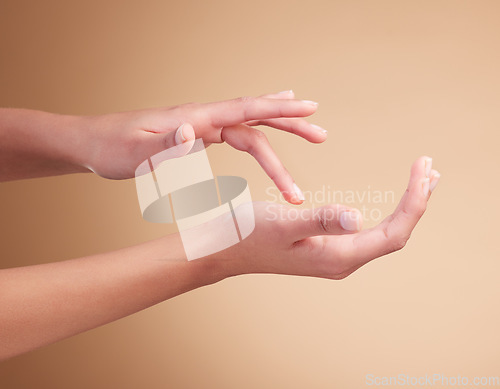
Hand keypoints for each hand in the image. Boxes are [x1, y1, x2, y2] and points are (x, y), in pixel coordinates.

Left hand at [82, 91, 325, 203]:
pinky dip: (258, 128)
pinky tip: (266, 126)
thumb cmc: (111, 149)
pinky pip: (235, 131)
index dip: (279, 109)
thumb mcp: (135, 156)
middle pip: (255, 118)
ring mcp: (201, 125)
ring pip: (249, 126)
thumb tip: (195, 135)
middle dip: (290, 125)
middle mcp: (203, 117)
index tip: (310, 108)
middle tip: (321, 134)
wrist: (93, 143)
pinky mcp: (197, 134)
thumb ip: (165, 147)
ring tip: (309, 134)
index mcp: (194, 118)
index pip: (245, 110)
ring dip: (279, 132)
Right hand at [215, 157, 439, 279]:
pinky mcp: (329, 248)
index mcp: (338, 257)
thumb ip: (320, 220)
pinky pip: (369, 232)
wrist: (226, 251)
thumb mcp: (283, 222)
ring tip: (422, 180)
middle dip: (417, 201)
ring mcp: (337, 257)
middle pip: (395, 234)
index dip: (415, 202)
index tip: (423, 168)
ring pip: (384, 233)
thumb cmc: (249, 235)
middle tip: (430, 168)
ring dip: (405, 207)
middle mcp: (343, 261)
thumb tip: (359, 217)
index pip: (394, 233)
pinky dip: (386, 211)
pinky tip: (390, 201)